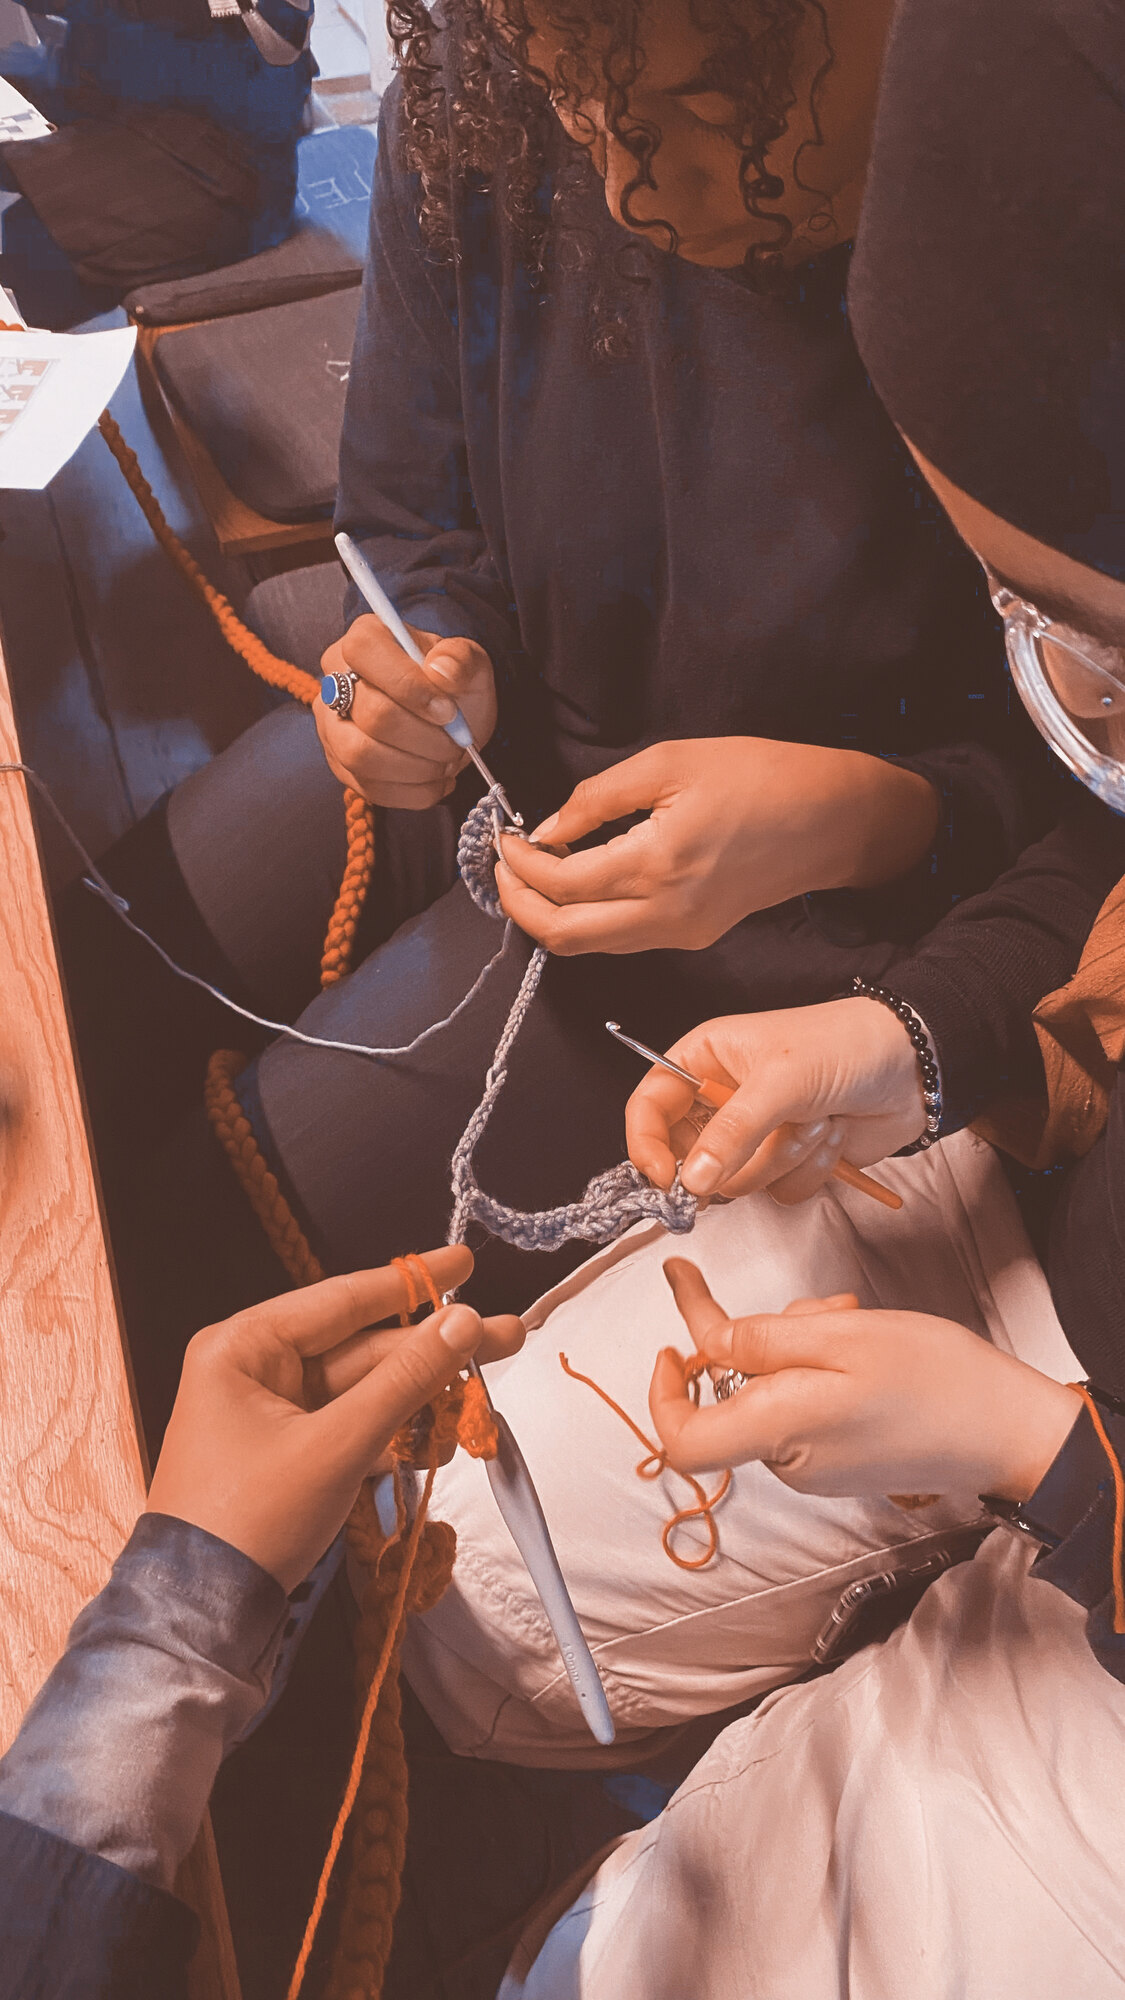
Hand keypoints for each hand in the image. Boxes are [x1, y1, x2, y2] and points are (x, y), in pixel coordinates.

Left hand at [146, 1246, 522, 1590]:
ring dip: (421, 1404)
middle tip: (507, 1339)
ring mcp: (272, 1415)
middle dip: (434, 1354)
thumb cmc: (252, 1520)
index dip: (411, 1282)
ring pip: (364, 1392)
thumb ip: (405, 1379)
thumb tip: (464, 1322)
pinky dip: (395, 1437)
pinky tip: (441, 1447)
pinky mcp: (289, 1456)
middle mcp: (255, 1370)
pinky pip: (353, 1428)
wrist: (203, 1617)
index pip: (343, 1299)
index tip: (466, 1263)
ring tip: (477, 1416)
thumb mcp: (337, 1445)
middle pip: (363, 1348)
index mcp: (245, 1347)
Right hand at [316, 613, 496, 808]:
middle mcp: (335, 679)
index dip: (411, 688)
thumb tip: (441, 671)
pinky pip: (368, 787)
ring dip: (417, 768)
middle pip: (372, 714)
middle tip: (456, 744)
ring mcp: (331, 725)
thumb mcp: (468, 663)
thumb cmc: (452, 686)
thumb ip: (461, 658)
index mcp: (365, 638)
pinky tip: (436, 782)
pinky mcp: (339, 764)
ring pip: (361, 755)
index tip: (448, 712)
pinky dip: (413, 792)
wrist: (448, 721)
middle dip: (425, 738)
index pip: (366, 654)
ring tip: (446, 764)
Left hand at [493, 738, 937, 954]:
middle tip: (503, 867)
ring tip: (533, 873)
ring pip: (591, 947)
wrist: (832, 818)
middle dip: (519, 905)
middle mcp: (667, 913)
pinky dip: (588, 917)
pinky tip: (580, 881)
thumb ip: (599, 797)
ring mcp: (682, 933)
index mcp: (659, 863)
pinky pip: (622, 940)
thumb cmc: (760, 775)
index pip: (562, 883)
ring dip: (551, 916)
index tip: (505, 839)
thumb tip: (548, 828)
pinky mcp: (694, 936)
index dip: (520, 865)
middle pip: (564, 936)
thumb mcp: (671, 761)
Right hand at [625, 999, 926, 1198]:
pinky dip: (811, 1169)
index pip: (649, 1106)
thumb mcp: (781, 1081)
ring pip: (740, 1180)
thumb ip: (731, 1132)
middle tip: (763, 1142)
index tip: (666, 1180)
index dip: (648, 1146)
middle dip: (735, 1158)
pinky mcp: (791, 1159)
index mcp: (706, 1057)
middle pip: (691, 1156)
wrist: (914, 1065)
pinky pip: (780, 1191)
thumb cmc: (844, 1045)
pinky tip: (834, 1133)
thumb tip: (691, 1182)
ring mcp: (758, 1132)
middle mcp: (724, 1097)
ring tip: (817, 1119)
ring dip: (785, 1157)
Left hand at [651, 1260, 1081, 1500]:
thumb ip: (762, 1340)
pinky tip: (863, 1349)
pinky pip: (800, 1407)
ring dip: (797, 1346)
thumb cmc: (936, 1378)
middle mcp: (789, 1461)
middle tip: (821, 1307)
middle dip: (759, 1339)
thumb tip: (703, 1340)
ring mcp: (814, 1468)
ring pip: (769, 1392)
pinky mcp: (837, 1462)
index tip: (670, 1343)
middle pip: (731, 1396)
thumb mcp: (841, 1335)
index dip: (662, 1393)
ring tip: (854, 1321)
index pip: (682, 1442)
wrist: (1006, 1429)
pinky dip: (818, 1369)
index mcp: (780, 1431)